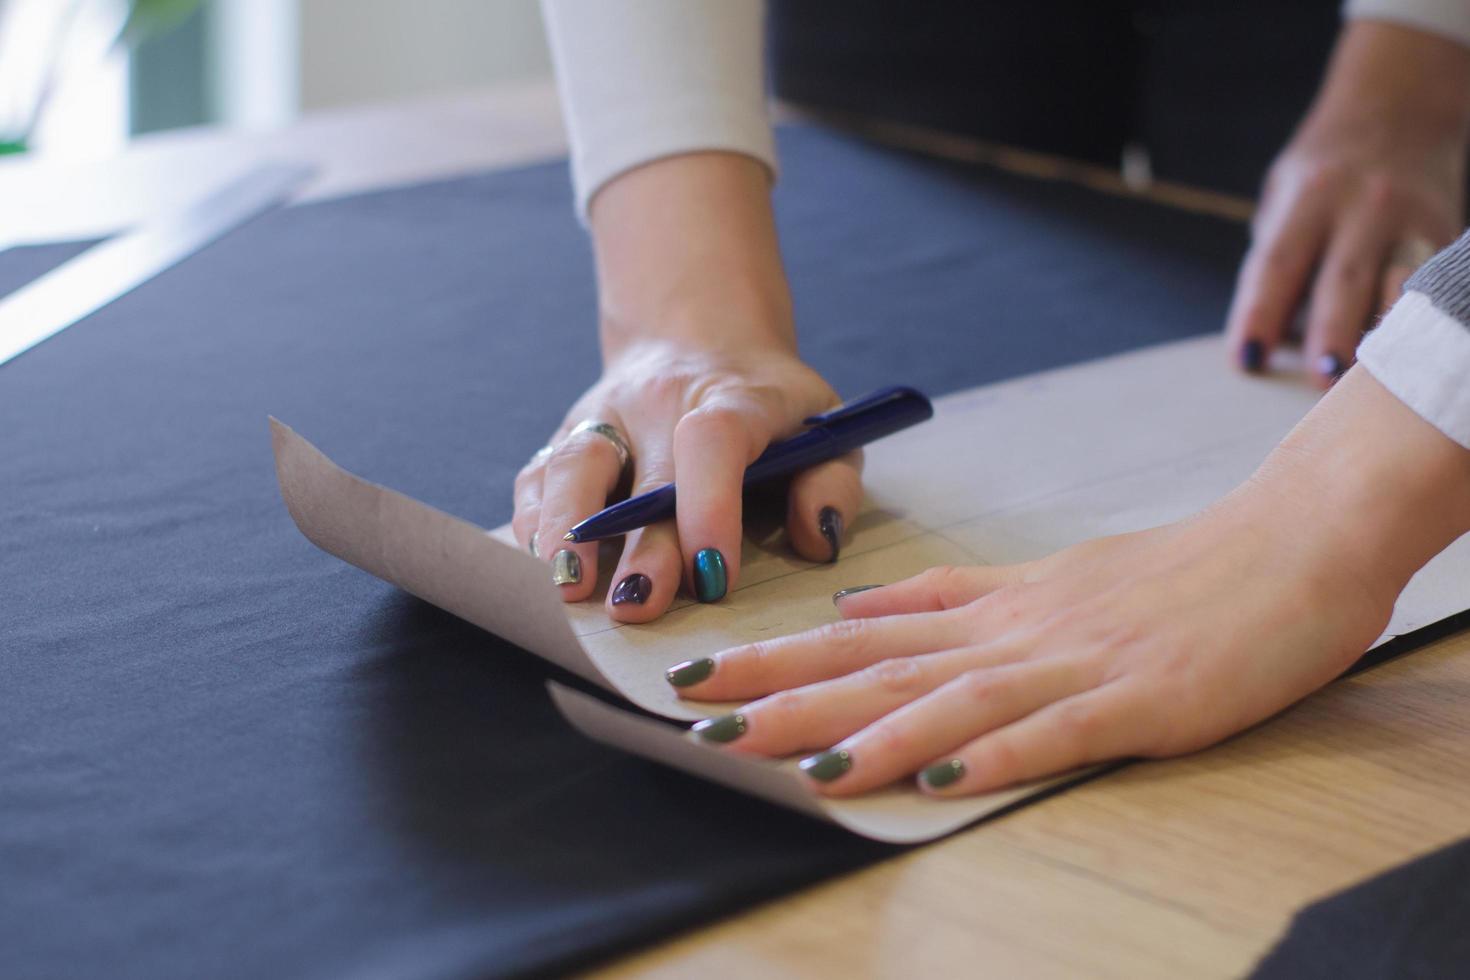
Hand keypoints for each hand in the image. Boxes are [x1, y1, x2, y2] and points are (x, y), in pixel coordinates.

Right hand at [514, 340, 859, 618]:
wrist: (701, 343)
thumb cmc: (772, 410)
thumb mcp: (824, 428)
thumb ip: (829, 483)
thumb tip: (817, 539)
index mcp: (731, 397)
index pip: (713, 441)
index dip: (711, 507)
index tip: (715, 576)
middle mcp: (659, 402)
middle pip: (640, 473)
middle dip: (638, 545)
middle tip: (638, 606)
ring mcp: (605, 415)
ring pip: (571, 464)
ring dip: (565, 530)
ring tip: (568, 587)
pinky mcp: (567, 434)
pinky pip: (537, 476)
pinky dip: (534, 520)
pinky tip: (542, 564)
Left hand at [669, 368, 1469, 795]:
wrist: (1286, 547)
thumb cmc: (1168, 575)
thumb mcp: (1042, 581)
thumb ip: (950, 599)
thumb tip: (859, 610)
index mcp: (991, 609)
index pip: (860, 638)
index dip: (774, 659)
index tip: (697, 675)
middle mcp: (1015, 633)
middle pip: (882, 669)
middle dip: (785, 698)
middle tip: (698, 719)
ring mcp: (1076, 664)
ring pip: (955, 701)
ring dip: (871, 734)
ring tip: (794, 765)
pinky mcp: (1142, 699)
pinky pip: (1058, 733)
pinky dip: (997, 756)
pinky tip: (944, 781)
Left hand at [1226, 21, 1469, 386]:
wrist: (1401, 105)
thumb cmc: (1326, 170)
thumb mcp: (1286, 195)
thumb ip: (1278, 258)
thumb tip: (1273, 336)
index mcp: (1310, 195)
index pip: (1277, 263)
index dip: (1259, 314)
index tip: (1247, 360)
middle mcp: (1365, 204)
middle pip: (1343, 279)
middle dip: (1331, 333)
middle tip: (1320, 381)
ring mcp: (1413, 219)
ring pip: (1403, 284)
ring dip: (1386, 333)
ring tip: (1374, 378)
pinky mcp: (1449, 233)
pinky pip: (1436, 284)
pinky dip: (1423, 320)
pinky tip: (1414, 352)